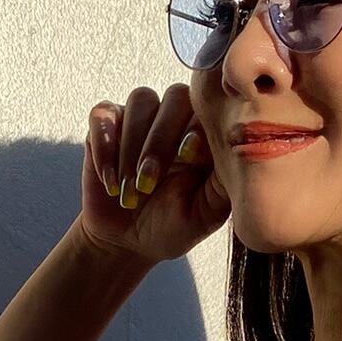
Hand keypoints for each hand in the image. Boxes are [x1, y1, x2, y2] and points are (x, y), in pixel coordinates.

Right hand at [77, 81, 230, 268]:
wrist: (130, 242)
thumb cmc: (173, 226)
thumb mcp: (206, 213)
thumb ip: (223, 183)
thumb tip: (238, 153)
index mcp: (205, 135)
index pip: (207, 110)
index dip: (196, 127)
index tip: (187, 158)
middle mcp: (176, 119)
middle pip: (174, 99)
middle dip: (159, 142)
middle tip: (148, 183)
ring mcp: (140, 118)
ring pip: (141, 101)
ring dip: (132, 147)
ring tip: (129, 191)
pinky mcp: (107, 125)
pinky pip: (104, 115)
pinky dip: (105, 146)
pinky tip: (110, 181)